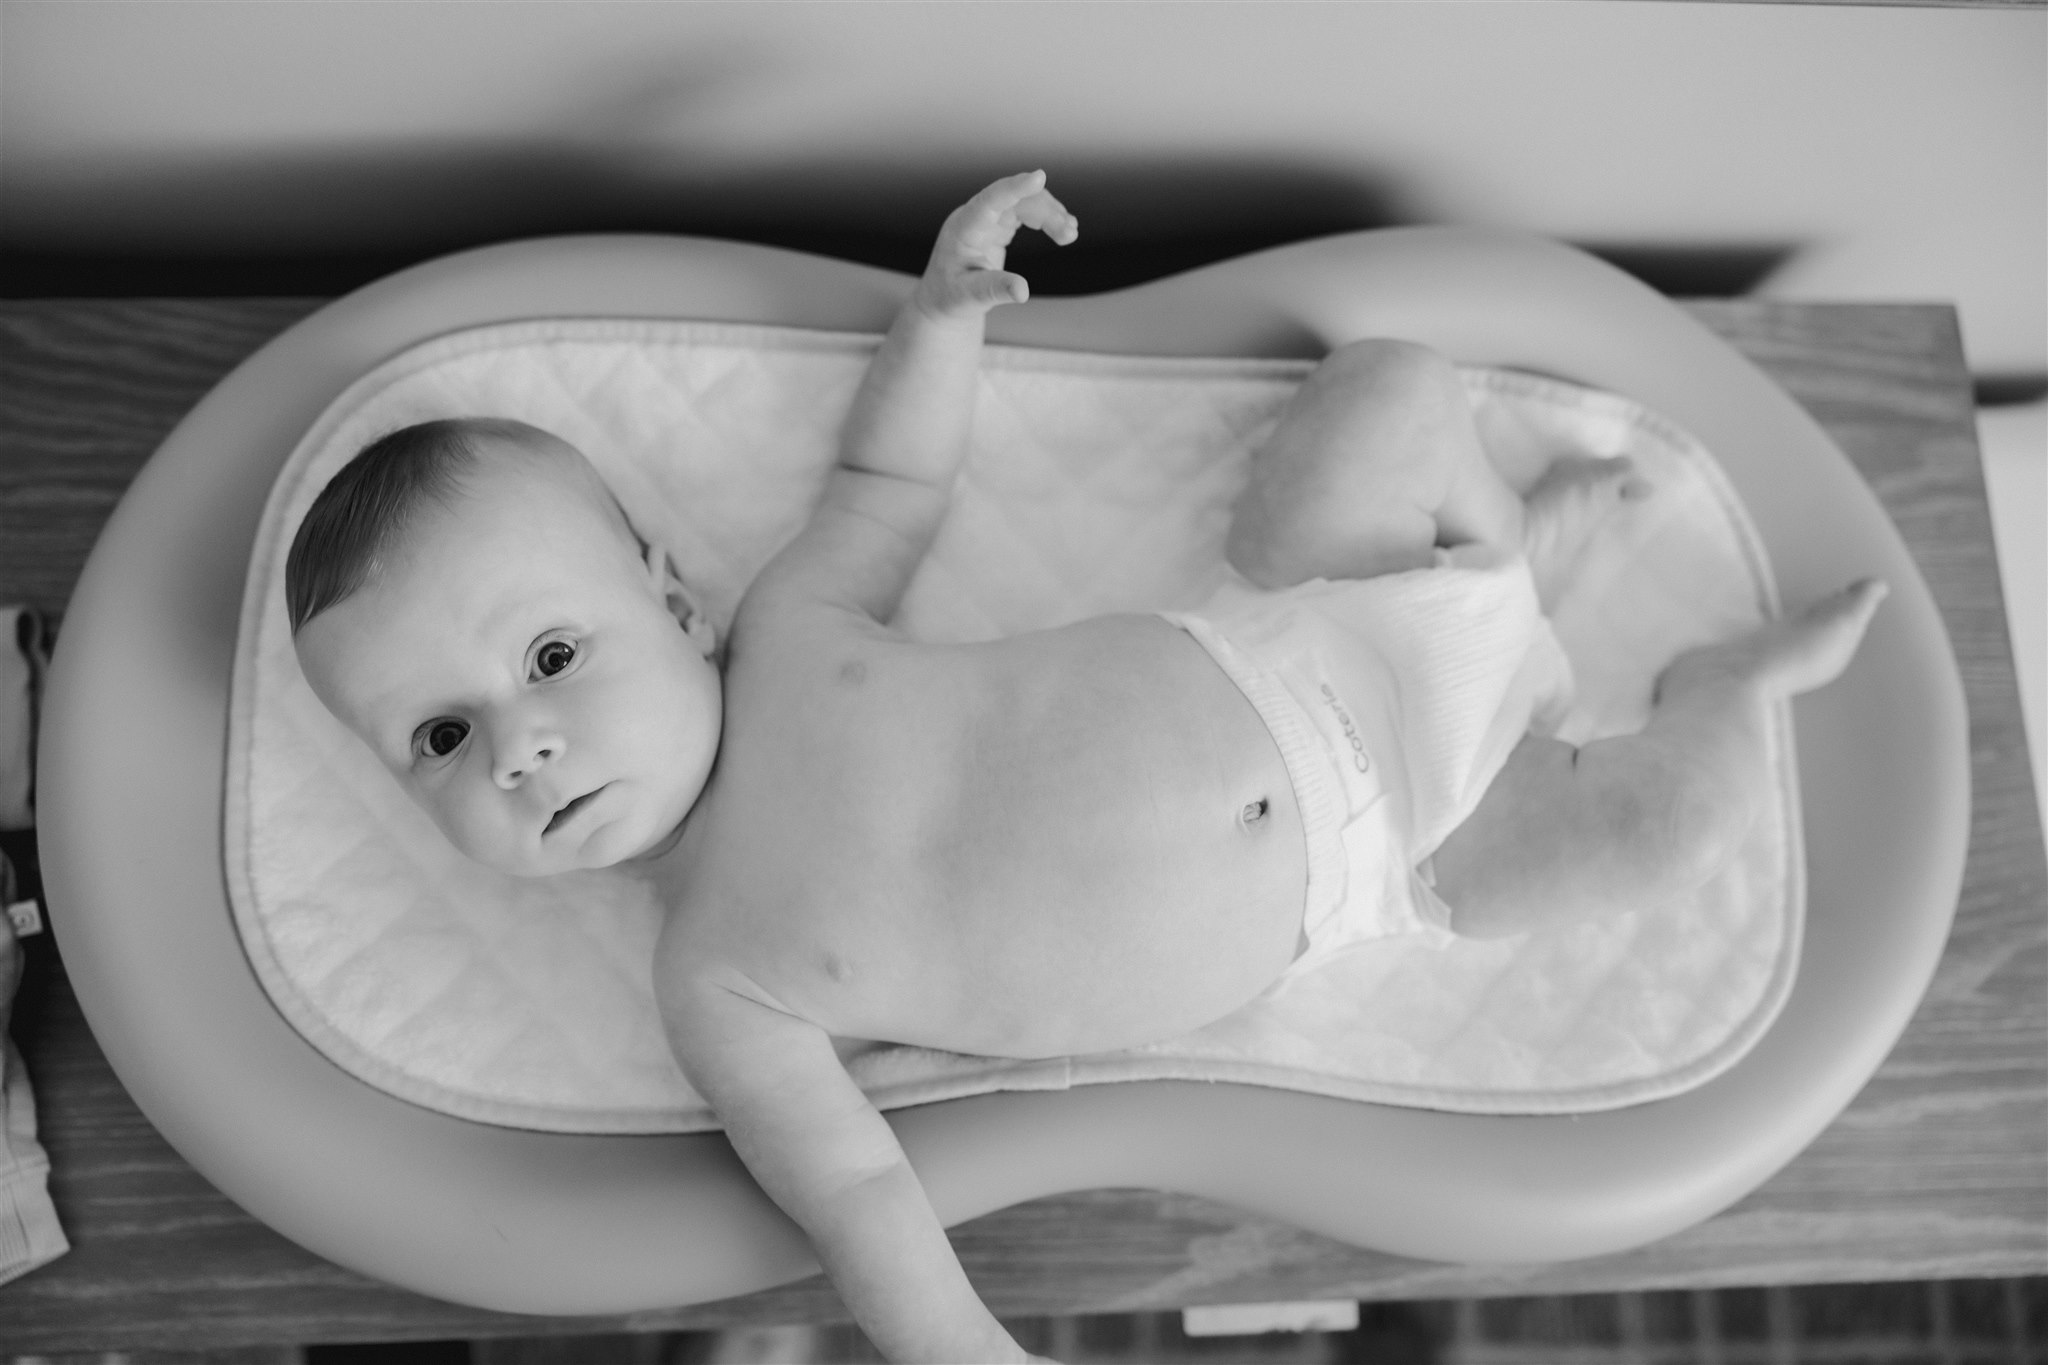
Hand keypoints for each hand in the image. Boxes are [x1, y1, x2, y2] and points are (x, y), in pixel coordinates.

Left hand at [913, 169, 1077, 320]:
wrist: (944, 298)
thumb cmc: (952, 297)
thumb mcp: (972, 297)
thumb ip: (996, 290)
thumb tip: (1022, 291)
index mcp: (963, 230)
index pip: (989, 201)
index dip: (1014, 188)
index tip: (1039, 176)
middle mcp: (974, 217)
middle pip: (1016, 201)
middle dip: (1046, 212)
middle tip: (1069, 235)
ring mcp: (987, 217)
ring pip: (1024, 203)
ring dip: (1050, 214)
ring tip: (1070, 235)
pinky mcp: (997, 222)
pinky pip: (1025, 210)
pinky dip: (1045, 218)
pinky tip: (1063, 229)